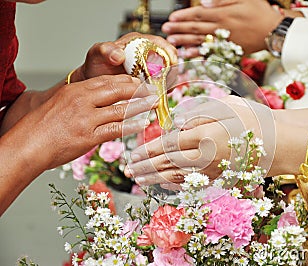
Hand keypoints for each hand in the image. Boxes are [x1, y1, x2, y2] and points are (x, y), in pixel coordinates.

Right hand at [15, 74, 157, 169]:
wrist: (28, 145)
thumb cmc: (41, 127)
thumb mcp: (60, 104)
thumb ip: (81, 101)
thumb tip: (101, 103)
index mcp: (76, 91)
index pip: (107, 82)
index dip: (126, 81)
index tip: (139, 82)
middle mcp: (83, 101)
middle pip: (117, 91)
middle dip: (138, 90)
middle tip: (153, 90)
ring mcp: (87, 119)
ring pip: (120, 109)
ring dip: (140, 106)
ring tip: (154, 104)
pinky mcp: (89, 136)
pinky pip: (115, 129)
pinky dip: (131, 125)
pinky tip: (142, 123)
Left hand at [72, 32, 177, 81]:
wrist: (94, 82)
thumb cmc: (96, 65)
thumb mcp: (97, 54)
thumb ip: (106, 50)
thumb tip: (120, 55)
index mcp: (138, 42)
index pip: (160, 43)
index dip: (168, 52)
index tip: (170, 63)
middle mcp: (147, 54)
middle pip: (169, 59)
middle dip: (172, 70)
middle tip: (168, 82)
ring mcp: (150, 68)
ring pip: (169, 73)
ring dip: (169, 82)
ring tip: (164, 91)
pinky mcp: (150, 81)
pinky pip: (163, 85)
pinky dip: (164, 90)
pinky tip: (160, 96)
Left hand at [124, 95, 275, 185]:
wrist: (279, 143)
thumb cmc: (254, 119)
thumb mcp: (225, 106)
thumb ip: (197, 114)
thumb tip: (175, 124)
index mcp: (204, 137)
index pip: (167, 145)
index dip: (148, 151)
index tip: (133, 154)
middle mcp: (204, 157)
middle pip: (167, 163)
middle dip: (146, 167)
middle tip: (128, 170)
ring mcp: (211, 171)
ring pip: (177, 176)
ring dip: (155, 178)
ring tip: (139, 179)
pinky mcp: (219, 178)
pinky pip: (192, 182)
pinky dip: (174, 184)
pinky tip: (164, 184)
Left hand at [162, 0, 282, 55]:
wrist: (272, 31)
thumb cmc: (259, 12)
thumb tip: (203, 1)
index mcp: (223, 14)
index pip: (198, 14)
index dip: (183, 16)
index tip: (171, 17)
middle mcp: (221, 28)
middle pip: (194, 28)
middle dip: (178, 28)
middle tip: (165, 29)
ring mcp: (223, 41)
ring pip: (199, 40)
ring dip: (183, 41)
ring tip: (171, 41)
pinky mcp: (227, 50)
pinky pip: (209, 52)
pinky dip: (197, 53)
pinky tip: (186, 54)